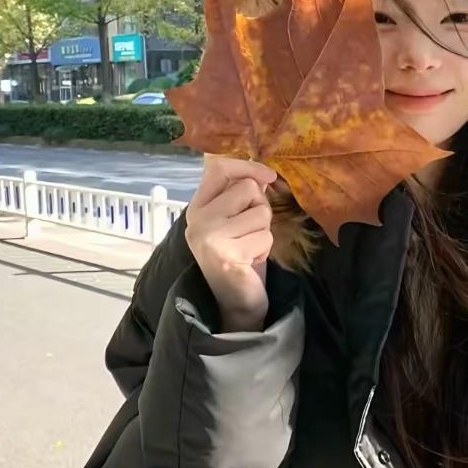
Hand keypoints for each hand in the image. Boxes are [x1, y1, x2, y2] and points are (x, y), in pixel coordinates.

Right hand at [185, 156, 276, 331]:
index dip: (248, 166)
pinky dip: (265, 250)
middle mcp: (197, 219)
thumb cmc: (239, 256)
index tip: (269, 176)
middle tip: (249, 232)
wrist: (234, 301)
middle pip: (248, 188)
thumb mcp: (237, 220)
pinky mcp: (226, 255)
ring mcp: (209, 237)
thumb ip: (243, 196)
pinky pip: (265, 237)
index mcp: (198, 206)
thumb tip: (262, 173)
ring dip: (264, 231)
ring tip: (248, 248)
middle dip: (260, 208)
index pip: (219, 168)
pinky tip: (250, 261)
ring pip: (261, 212)